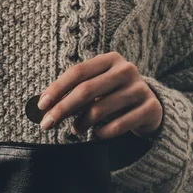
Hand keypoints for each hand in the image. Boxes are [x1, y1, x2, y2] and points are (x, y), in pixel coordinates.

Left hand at [37, 51, 162, 138]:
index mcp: (110, 59)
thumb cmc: (112, 96)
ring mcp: (140, 88)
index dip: (57, 88)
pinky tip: (97, 133)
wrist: (149, 108)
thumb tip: (41, 106)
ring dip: (81, 123)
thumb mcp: (96, 87)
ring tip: (76, 129)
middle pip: (86, 90)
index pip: (77, 72)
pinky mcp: (150, 108)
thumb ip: (73, 92)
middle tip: (46, 124)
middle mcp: (126, 70)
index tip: (41, 105)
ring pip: (99, 109)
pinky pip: (118, 125)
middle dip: (62, 109)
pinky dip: (102, 133)